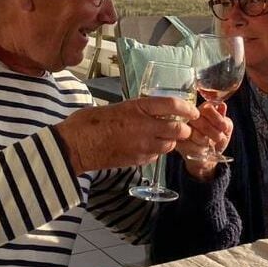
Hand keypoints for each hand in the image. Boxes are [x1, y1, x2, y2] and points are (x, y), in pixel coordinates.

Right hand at [53, 96, 196, 172]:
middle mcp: (145, 127)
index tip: (192, 111)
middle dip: (183, 128)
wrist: (75, 146)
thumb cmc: (89, 122)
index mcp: (138, 108)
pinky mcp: (137, 160)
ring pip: (169, 145)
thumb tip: (150, 110)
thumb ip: (136, 109)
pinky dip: (156, 151)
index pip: (172, 105)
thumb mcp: (116, 106)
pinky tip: (147, 147)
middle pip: (178, 129)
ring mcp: (142, 146)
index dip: (187, 108)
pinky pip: (155, 156)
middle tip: (181, 126)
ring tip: (162, 136)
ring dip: (170, 141)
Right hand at [178, 102, 232, 180]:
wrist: (208, 160)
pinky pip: (187, 144)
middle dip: (211, 130)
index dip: (217, 117)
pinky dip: (198, 149)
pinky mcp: (177, 142)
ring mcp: (181, 129)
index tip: (224, 127)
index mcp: (202, 111)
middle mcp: (189, 117)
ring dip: (205, 140)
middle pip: (198, 119)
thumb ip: (225, 120)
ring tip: (210, 145)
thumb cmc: (216, 142)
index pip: (207, 108)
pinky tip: (202, 151)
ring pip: (192, 131)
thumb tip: (222, 107)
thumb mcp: (226, 131)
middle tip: (219, 138)